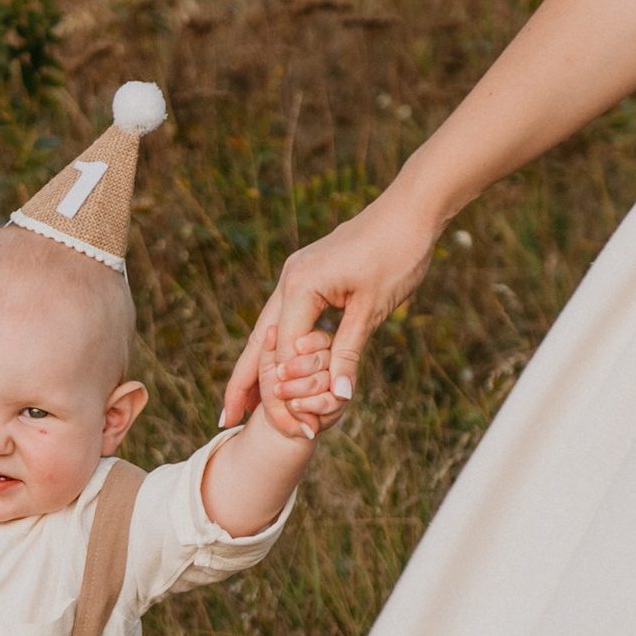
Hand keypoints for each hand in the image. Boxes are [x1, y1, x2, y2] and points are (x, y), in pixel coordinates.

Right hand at [222, 194, 436, 431]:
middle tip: (225, 420)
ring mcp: (295, 275)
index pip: (285, 350)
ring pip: (266, 329)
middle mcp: (289, 279)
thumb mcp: (373, 309)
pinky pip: (283, 317)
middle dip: (242, 381)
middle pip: (257, 340)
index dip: (289, 390)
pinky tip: (274, 363)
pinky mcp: (307, 274)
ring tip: (240, 401)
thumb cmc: (397, 254)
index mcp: (301, 286)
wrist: (409, 210)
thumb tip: (340, 397)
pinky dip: (275, 344)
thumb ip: (349, 352)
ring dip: (254, 365)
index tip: (298, 424)